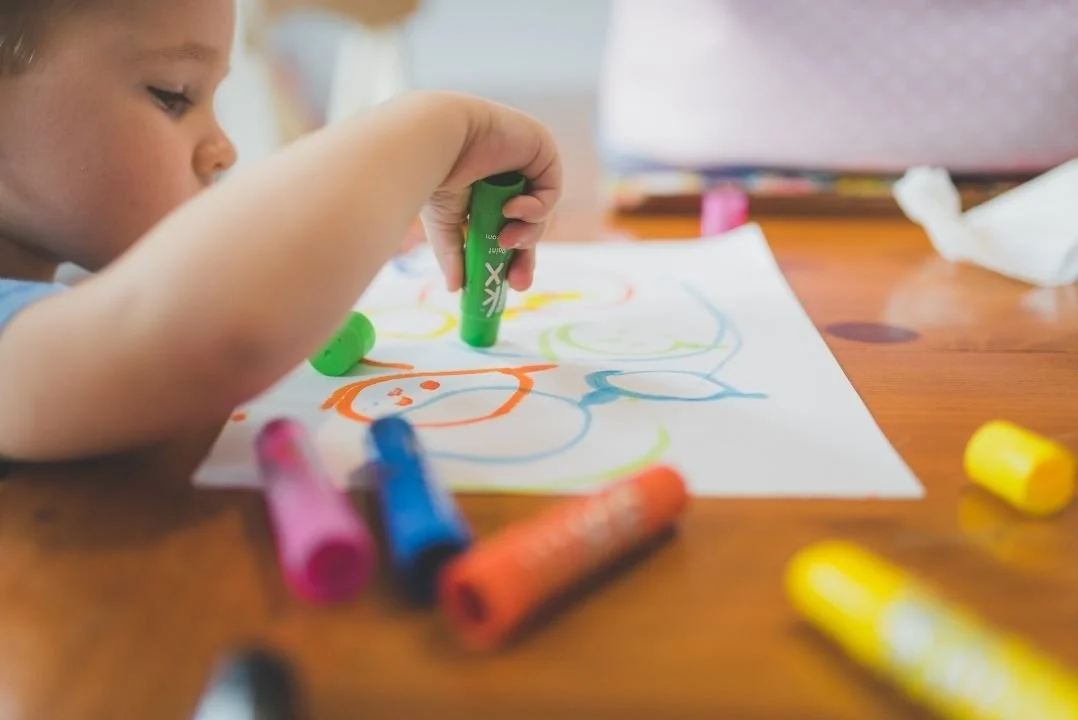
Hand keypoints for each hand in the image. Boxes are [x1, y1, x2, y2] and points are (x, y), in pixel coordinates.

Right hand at [420, 96, 561, 291]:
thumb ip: (454, 254)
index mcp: (485, 191)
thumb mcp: (444, 225)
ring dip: (528, 233)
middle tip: (517, 282)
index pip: (507, 229)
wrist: (436, 138)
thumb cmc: (433, 173)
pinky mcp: (541, 150)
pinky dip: (536, 208)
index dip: (511, 258)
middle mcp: (507, 176)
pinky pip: (550, 192)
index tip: (508, 285)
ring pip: (540, 213)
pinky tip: (514, 209)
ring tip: (506, 240)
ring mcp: (525, 162)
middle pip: (529, 225)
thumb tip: (455, 288)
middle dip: (525, 255)